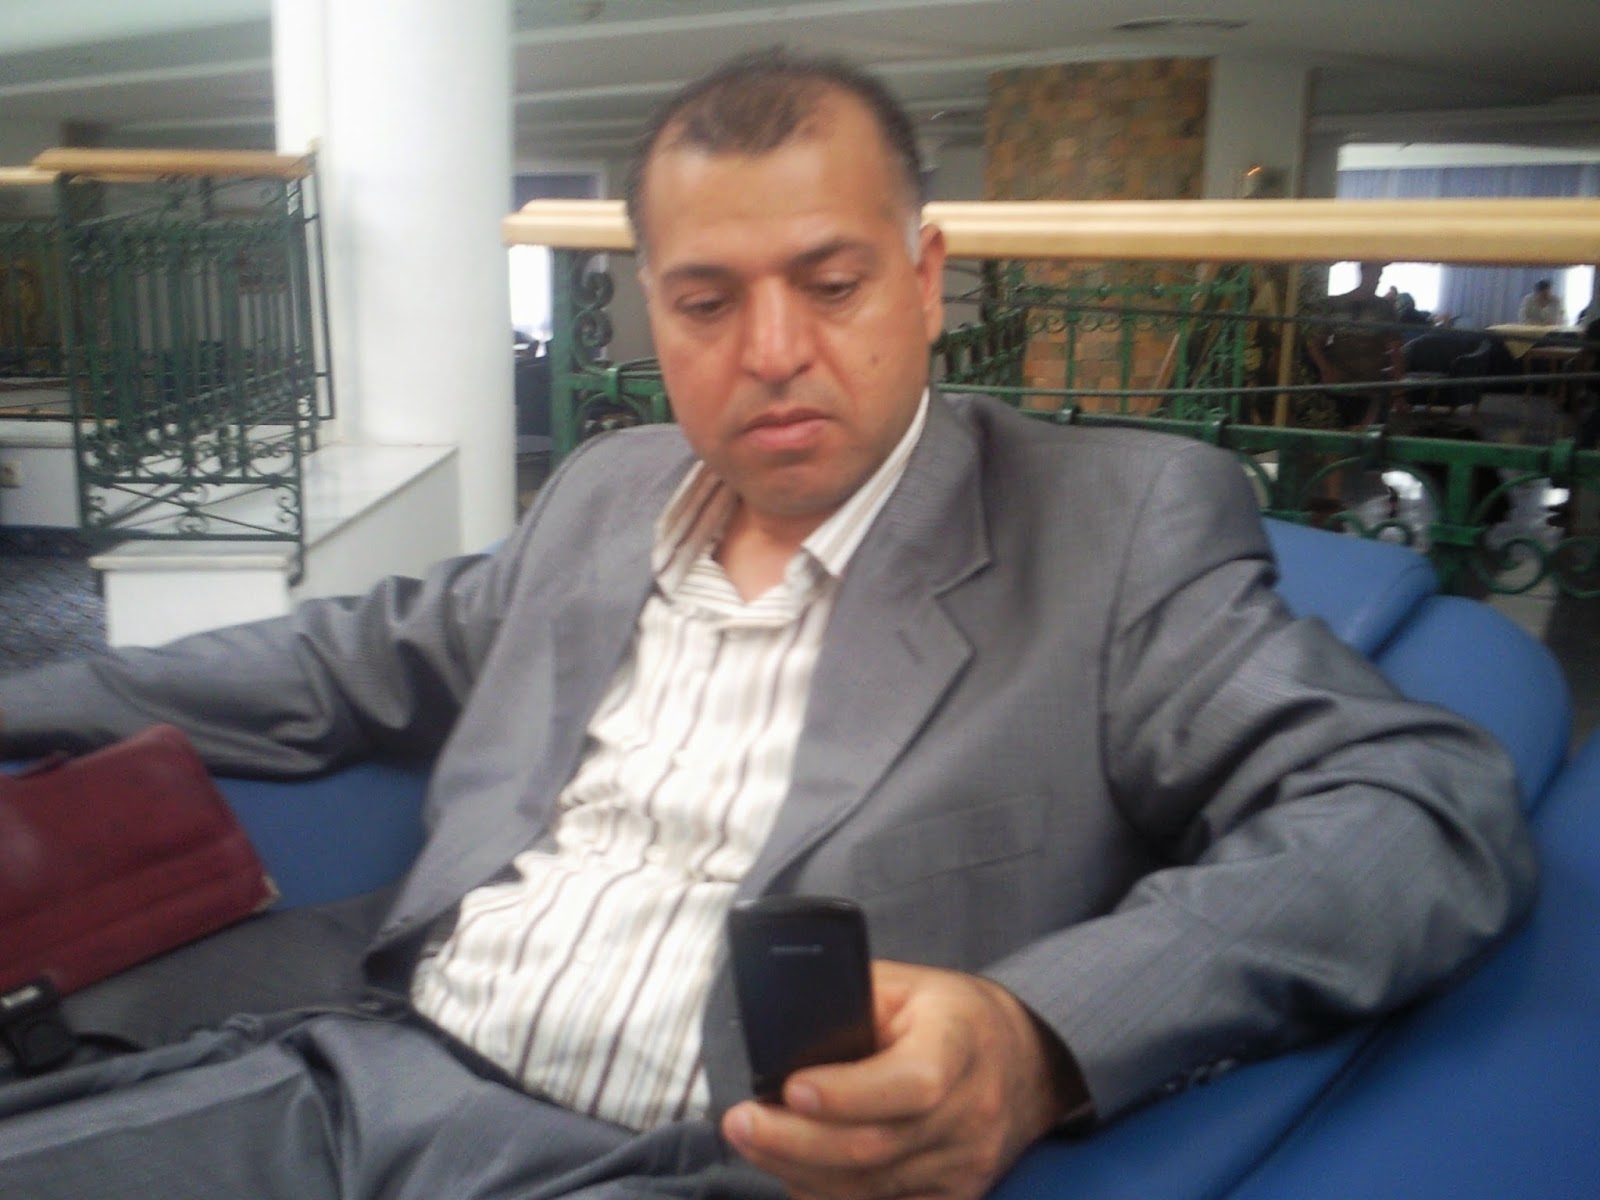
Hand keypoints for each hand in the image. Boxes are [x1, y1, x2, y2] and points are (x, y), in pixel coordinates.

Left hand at [721, 960, 1085, 1199]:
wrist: (1026, 1060)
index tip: (792, 1088)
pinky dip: (828, 1195)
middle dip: (794, 1141)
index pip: (913, 1083)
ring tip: (753, 1142)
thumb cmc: (952, 1015)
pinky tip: (793, 1172)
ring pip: (871, 1187)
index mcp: (961, 1043)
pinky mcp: (955, 1196)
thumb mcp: (907, 986)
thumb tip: (780, 1026)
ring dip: (798, 1170)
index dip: (849, 1094)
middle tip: (739, 1123)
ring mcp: (966, 1163)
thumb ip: (850, 1000)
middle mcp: (973, 1111)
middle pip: (877, 1147)